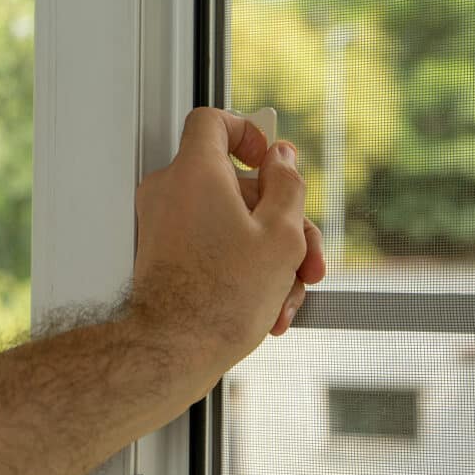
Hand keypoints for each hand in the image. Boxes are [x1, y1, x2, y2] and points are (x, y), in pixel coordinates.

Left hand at [132, 107, 324, 382]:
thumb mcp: (281, 234)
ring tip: (289, 298)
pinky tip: (269, 308)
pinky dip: (243, 270)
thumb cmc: (225, 297)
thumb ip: (288, 185)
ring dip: (269, 258)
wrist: (174, 353)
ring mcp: (166, 226)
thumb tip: (283, 157)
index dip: (249, 133)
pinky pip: (214, 248)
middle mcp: (173, 192)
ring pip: (233, 225)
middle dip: (284, 225)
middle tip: (308, 260)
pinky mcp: (167, 256)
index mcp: (197, 172)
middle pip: (239, 189)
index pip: (214, 121)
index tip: (270, 163)